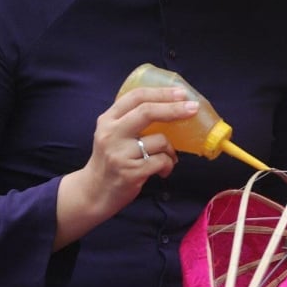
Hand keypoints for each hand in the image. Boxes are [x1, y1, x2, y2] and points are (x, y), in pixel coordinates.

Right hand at [54, 86, 198, 249]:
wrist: (93, 193)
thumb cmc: (110, 160)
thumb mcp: (112, 134)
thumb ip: (130, 120)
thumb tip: (170, 107)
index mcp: (108, 120)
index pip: (136, 97)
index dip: (161, 93)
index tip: (181, 93)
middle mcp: (111, 134)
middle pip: (147, 112)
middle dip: (174, 109)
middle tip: (193, 108)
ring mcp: (120, 154)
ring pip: (160, 140)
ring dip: (171, 149)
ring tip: (168, 157)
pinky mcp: (130, 172)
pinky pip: (162, 161)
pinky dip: (168, 165)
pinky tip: (162, 171)